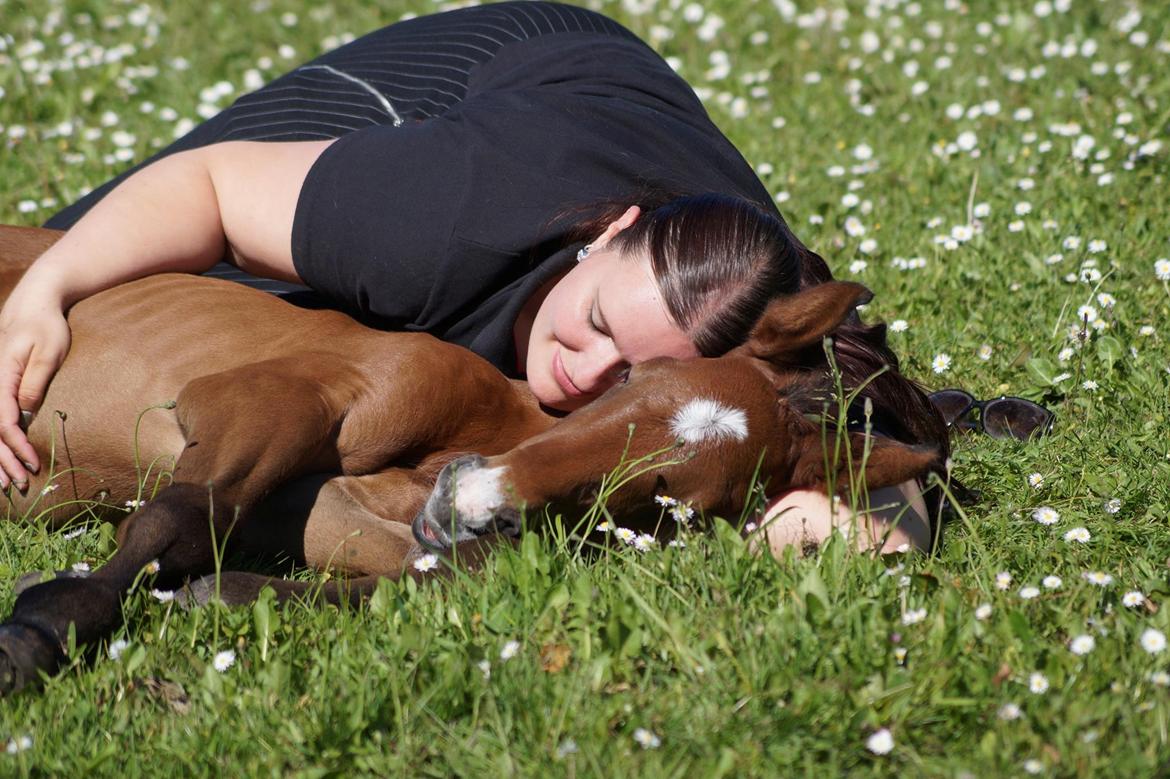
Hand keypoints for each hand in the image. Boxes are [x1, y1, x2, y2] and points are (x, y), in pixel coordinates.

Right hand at [0, 306, 70, 488]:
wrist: (34, 302)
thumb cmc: (46, 326)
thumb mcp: (48, 352)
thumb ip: (34, 382)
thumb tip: (24, 412)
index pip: (2, 420)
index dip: (15, 445)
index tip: (31, 462)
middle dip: (1, 459)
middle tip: (18, 484)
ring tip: (6, 481)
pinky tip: (1, 458)